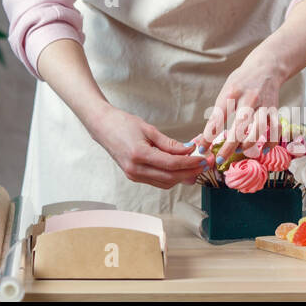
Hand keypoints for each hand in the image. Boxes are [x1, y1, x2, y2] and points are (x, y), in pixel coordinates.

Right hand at [86, 105, 207, 188]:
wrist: (102, 127)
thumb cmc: (122, 123)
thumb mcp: (148, 129)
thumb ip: (169, 143)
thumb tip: (189, 150)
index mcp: (139, 155)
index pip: (172, 164)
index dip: (190, 163)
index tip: (203, 159)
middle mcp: (135, 170)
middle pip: (170, 177)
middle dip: (190, 172)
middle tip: (204, 165)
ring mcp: (134, 175)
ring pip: (165, 183)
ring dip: (182, 176)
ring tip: (195, 166)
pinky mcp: (134, 176)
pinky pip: (157, 181)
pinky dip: (171, 177)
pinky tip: (179, 168)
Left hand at [195, 59, 284, 163]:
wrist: (266, 66)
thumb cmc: (242, 81)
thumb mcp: (226, 90)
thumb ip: (219, 111)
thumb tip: (205, 136)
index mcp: (231, 93)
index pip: (217, 117)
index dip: (208, 135)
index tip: (201, 148)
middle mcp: (248, 99)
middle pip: (238, 127)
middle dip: (228, 147)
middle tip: (219, 160)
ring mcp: (263, 105)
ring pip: (258, 130)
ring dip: (248, 145)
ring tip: (240, 150)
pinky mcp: (275, 110)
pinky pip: (275, 131)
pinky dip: (270, 143)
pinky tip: (262, 150)